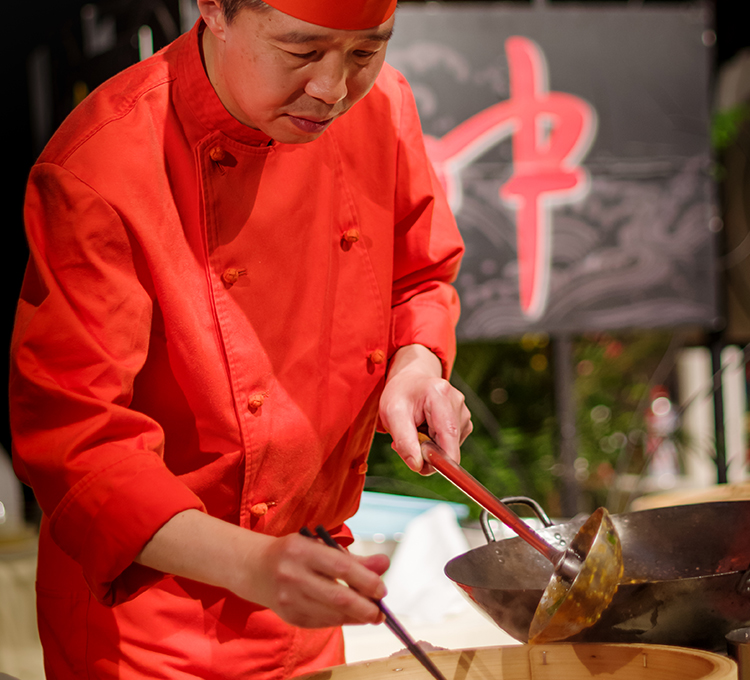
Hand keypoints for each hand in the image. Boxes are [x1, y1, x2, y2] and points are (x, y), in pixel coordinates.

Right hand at [242, 533, 389, 627]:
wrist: (256, 568)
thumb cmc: (295, 553)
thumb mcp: (321, 546)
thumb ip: (354, 558)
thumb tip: (384, 563)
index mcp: (303, 551)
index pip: (342, 567)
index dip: (366, 580)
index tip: (382, 589)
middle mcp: (293, 575)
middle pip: (338, 597)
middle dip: (366, 608)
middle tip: (380, 612)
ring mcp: (289, 599)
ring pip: (332, 615)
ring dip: (356, 617)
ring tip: (369, 613)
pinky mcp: (290, 617)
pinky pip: (323, 623)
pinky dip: (341, 621)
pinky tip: (349, 616)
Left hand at [379, 344, 471, 473]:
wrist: (410, 379)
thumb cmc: (400, 394)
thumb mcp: (392, 414)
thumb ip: (404, 441)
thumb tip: (418, 466)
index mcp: (440, 394)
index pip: (448, 433)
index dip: (443, 458)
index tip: (431, 470)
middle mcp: (457, 402)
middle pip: (449, 445)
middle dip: (428, 452)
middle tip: (406, 440)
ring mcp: (463, 412)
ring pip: (449, 447)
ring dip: (430, 447)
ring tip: (416, 429)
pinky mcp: (464, 421)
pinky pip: (450, 444)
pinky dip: (436, 443)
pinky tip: (426, 428)